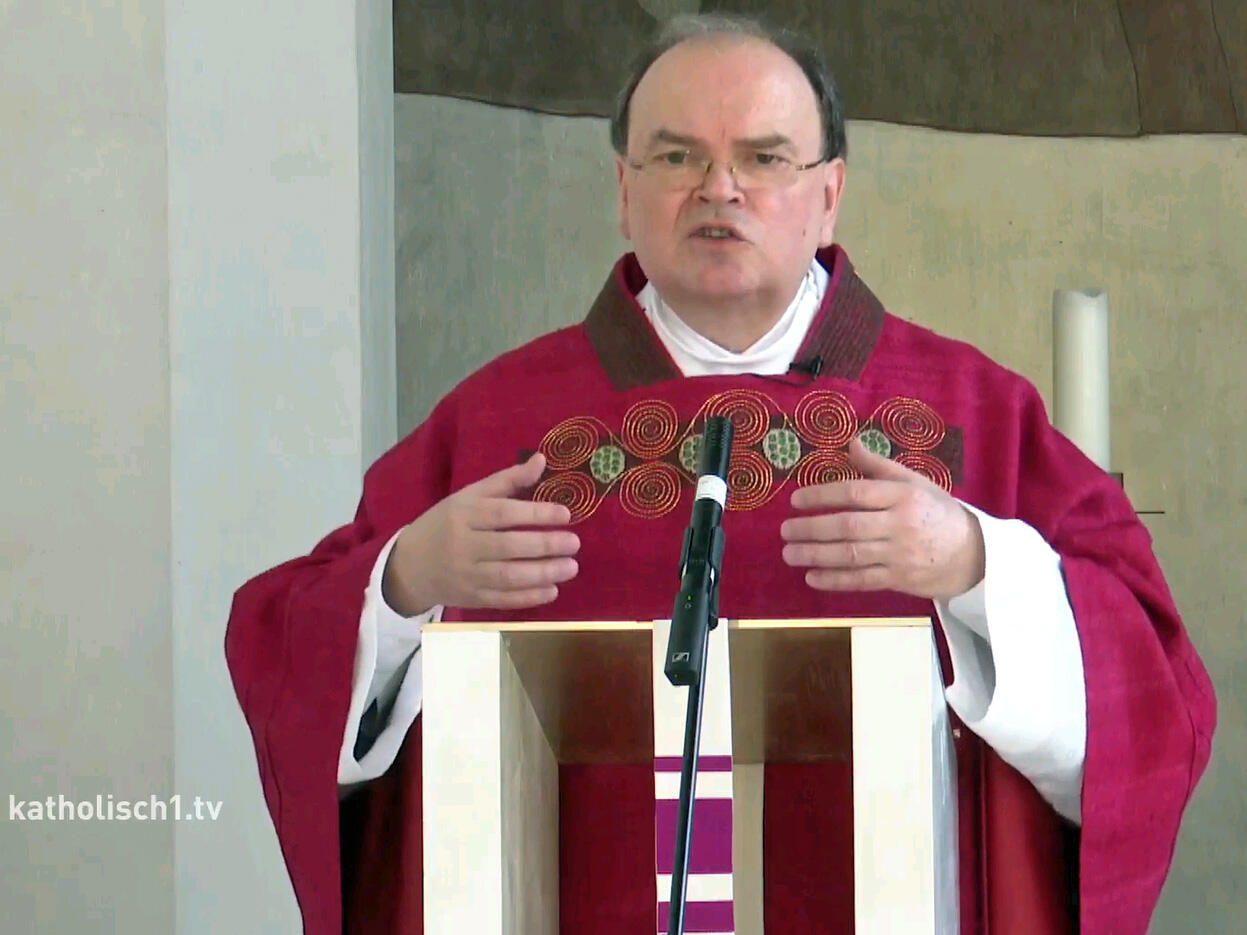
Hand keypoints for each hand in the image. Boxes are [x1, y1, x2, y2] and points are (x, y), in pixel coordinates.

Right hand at [382, 453, 579, 614]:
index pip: (503, 514)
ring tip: (570, 567)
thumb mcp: (469, 496)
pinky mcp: (470, 599)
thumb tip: (541, 460)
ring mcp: (466, 575)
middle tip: (574, 543)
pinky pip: (502, 600)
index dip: (535, 513)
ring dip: (543, 574)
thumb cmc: (446, 524)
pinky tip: (552, 589)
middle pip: (508, 547)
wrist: (410, 565)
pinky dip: (529, 597)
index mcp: (464, 514)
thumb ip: (507, 480)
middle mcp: (464, 545)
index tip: (565, 514)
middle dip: (545, 546)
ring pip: (508, 577)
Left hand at [780, 439, 983, 599]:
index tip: (796, 500)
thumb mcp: (915, 483)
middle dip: (812, 529)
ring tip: (789, 553)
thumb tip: (850, 443)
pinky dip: (835, 580)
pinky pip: (862, 581)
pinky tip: (812, 577)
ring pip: (851, 555)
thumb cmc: (938, 513)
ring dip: (816, 555)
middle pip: (849, 526)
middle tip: (785, 530)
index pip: (856, 492)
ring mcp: (900, 554)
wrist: (974, 554)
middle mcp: (900, 524)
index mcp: (903, 495)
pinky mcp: (899, 579)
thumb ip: (879, 466)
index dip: (823, 495)